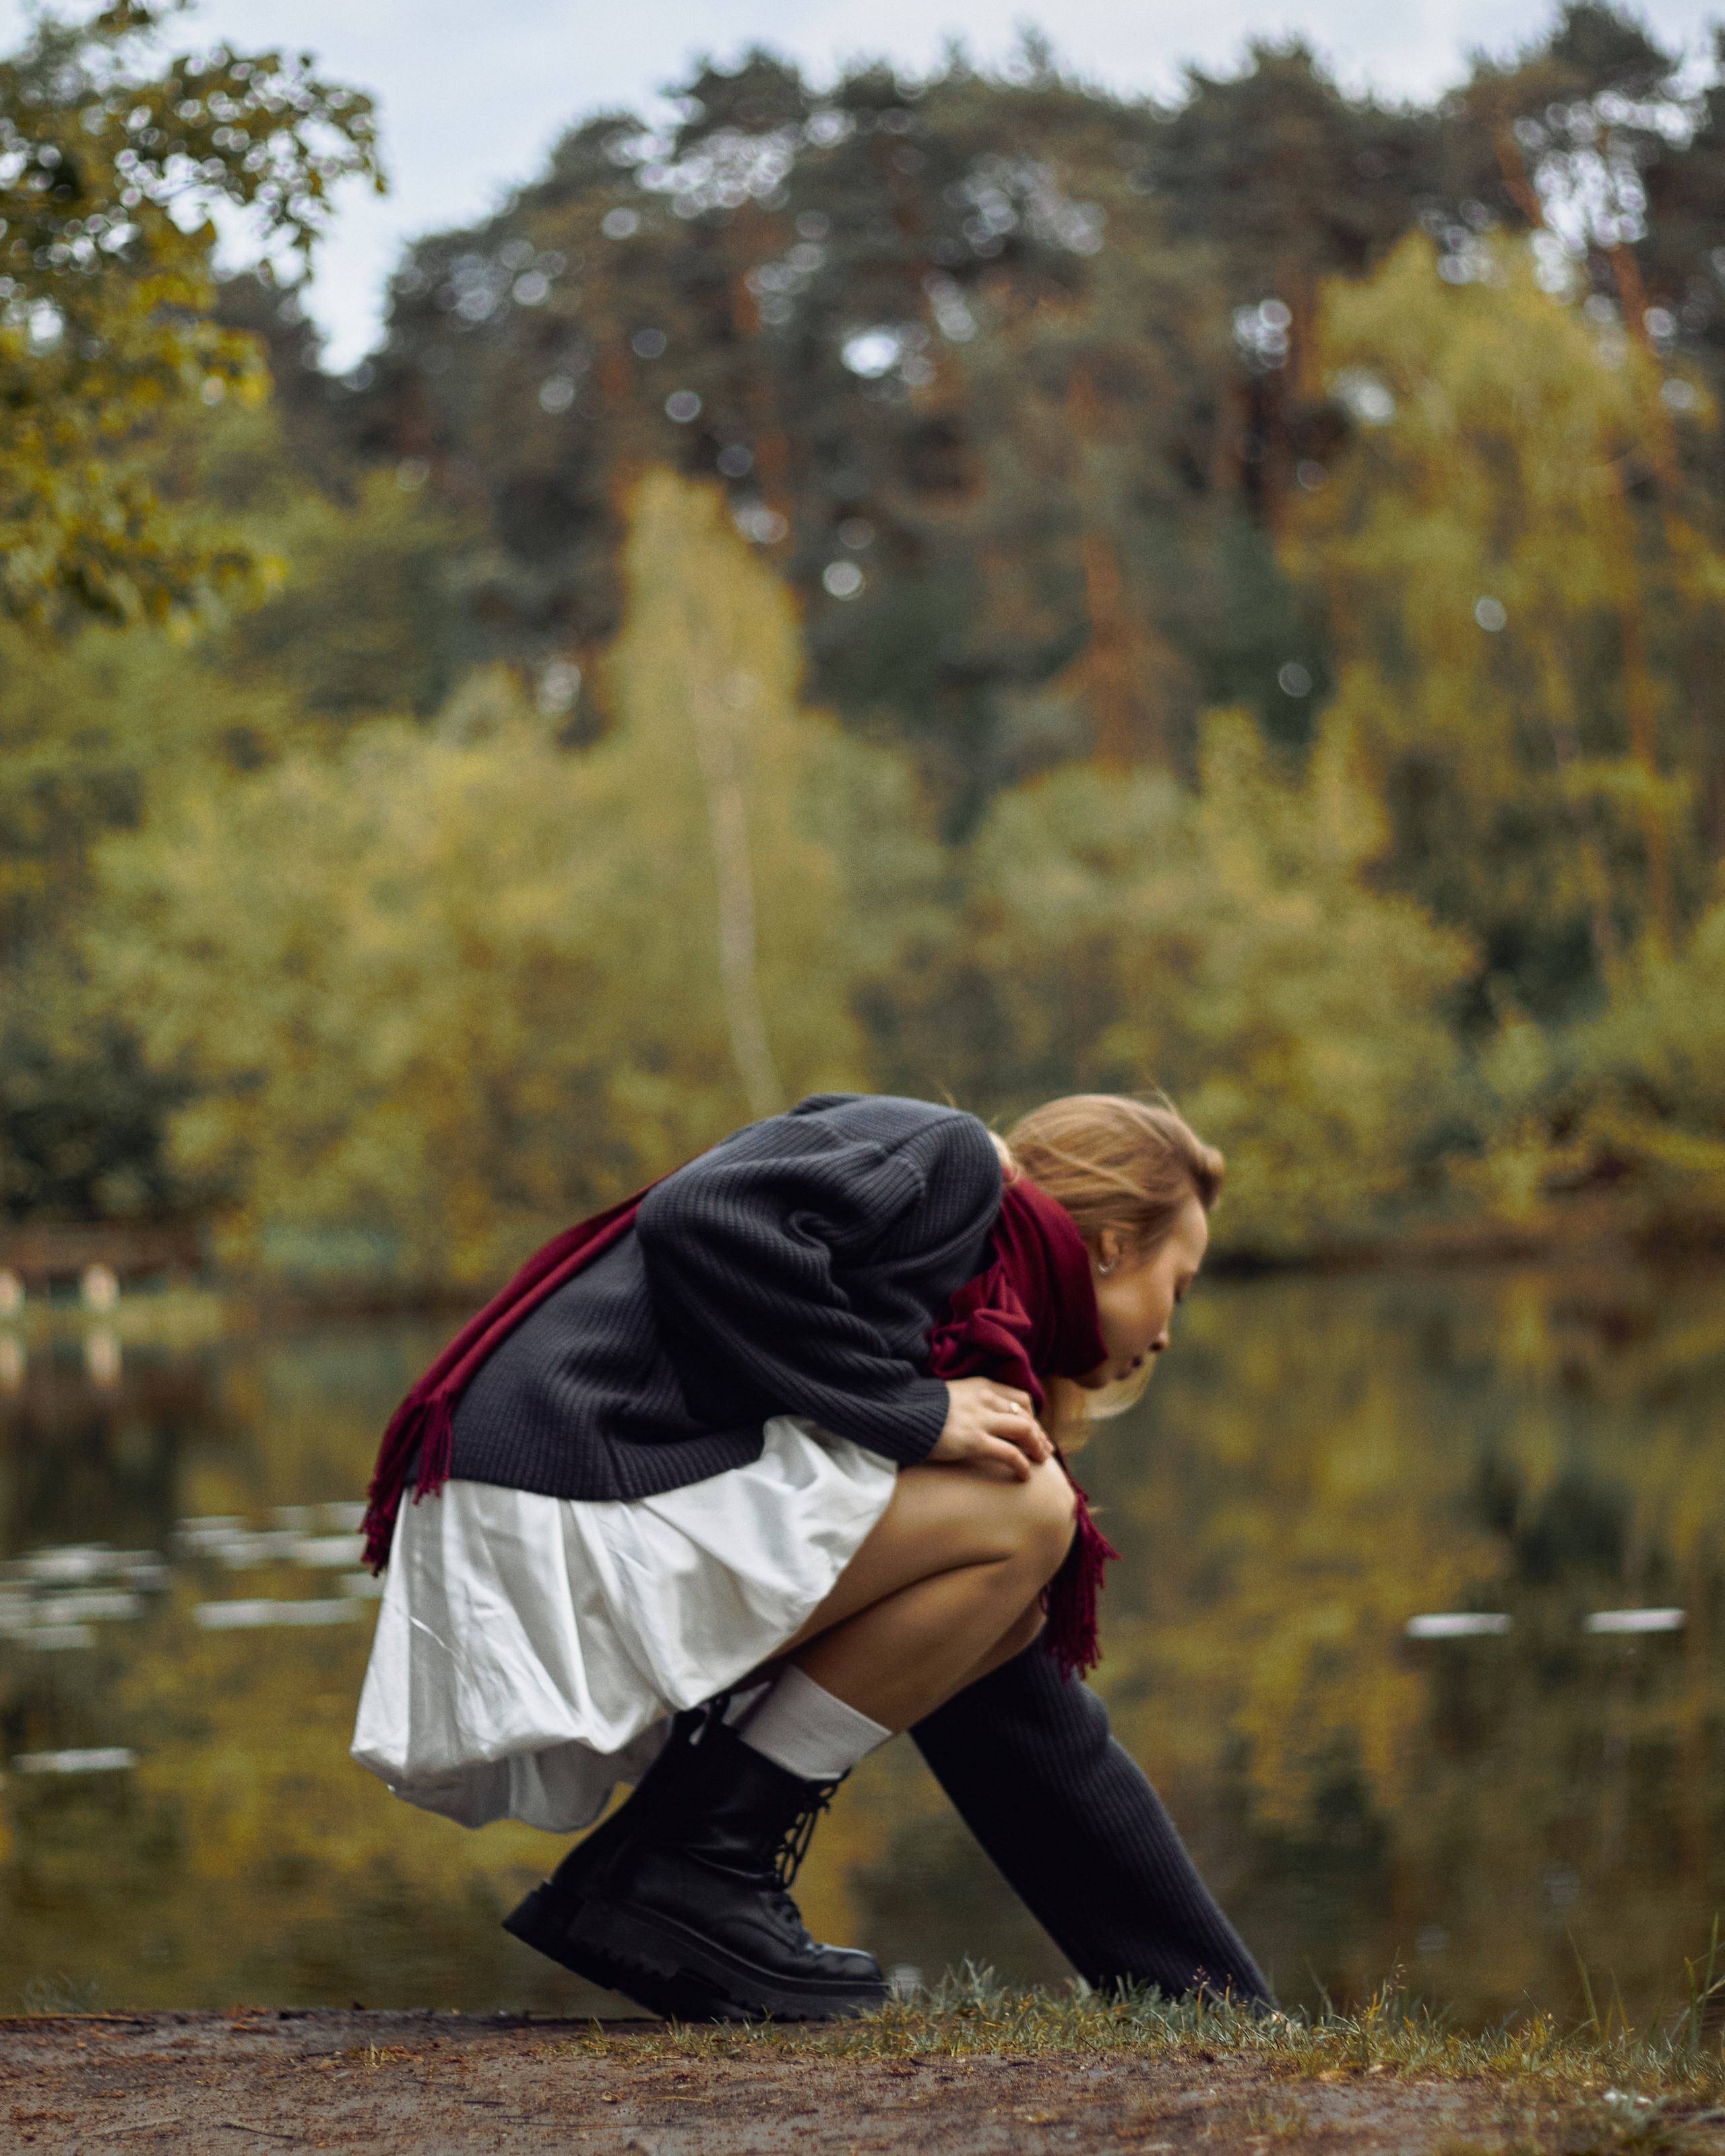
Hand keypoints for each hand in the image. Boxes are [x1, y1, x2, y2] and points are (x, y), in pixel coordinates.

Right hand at [929, 1377, 1051, 1480]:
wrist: (898, 1414)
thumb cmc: (920, 1410)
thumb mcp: (950, 1396)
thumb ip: (969, 1402)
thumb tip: (980, 1418)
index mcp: (981, 1386)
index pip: (1020, 1399)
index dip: (1033, 1418)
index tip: (1036, 1433)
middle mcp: (985, 1399)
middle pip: (1027, 1415)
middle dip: (1039, 1434)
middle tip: (1044, 1452)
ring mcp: (980, 1419)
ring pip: (1025, 1430)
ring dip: (1036, 1447)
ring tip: (1039, 1462)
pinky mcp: (974, 1441)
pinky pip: (1010, 1453)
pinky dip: (1022, 1465)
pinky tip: (1024, 1476)